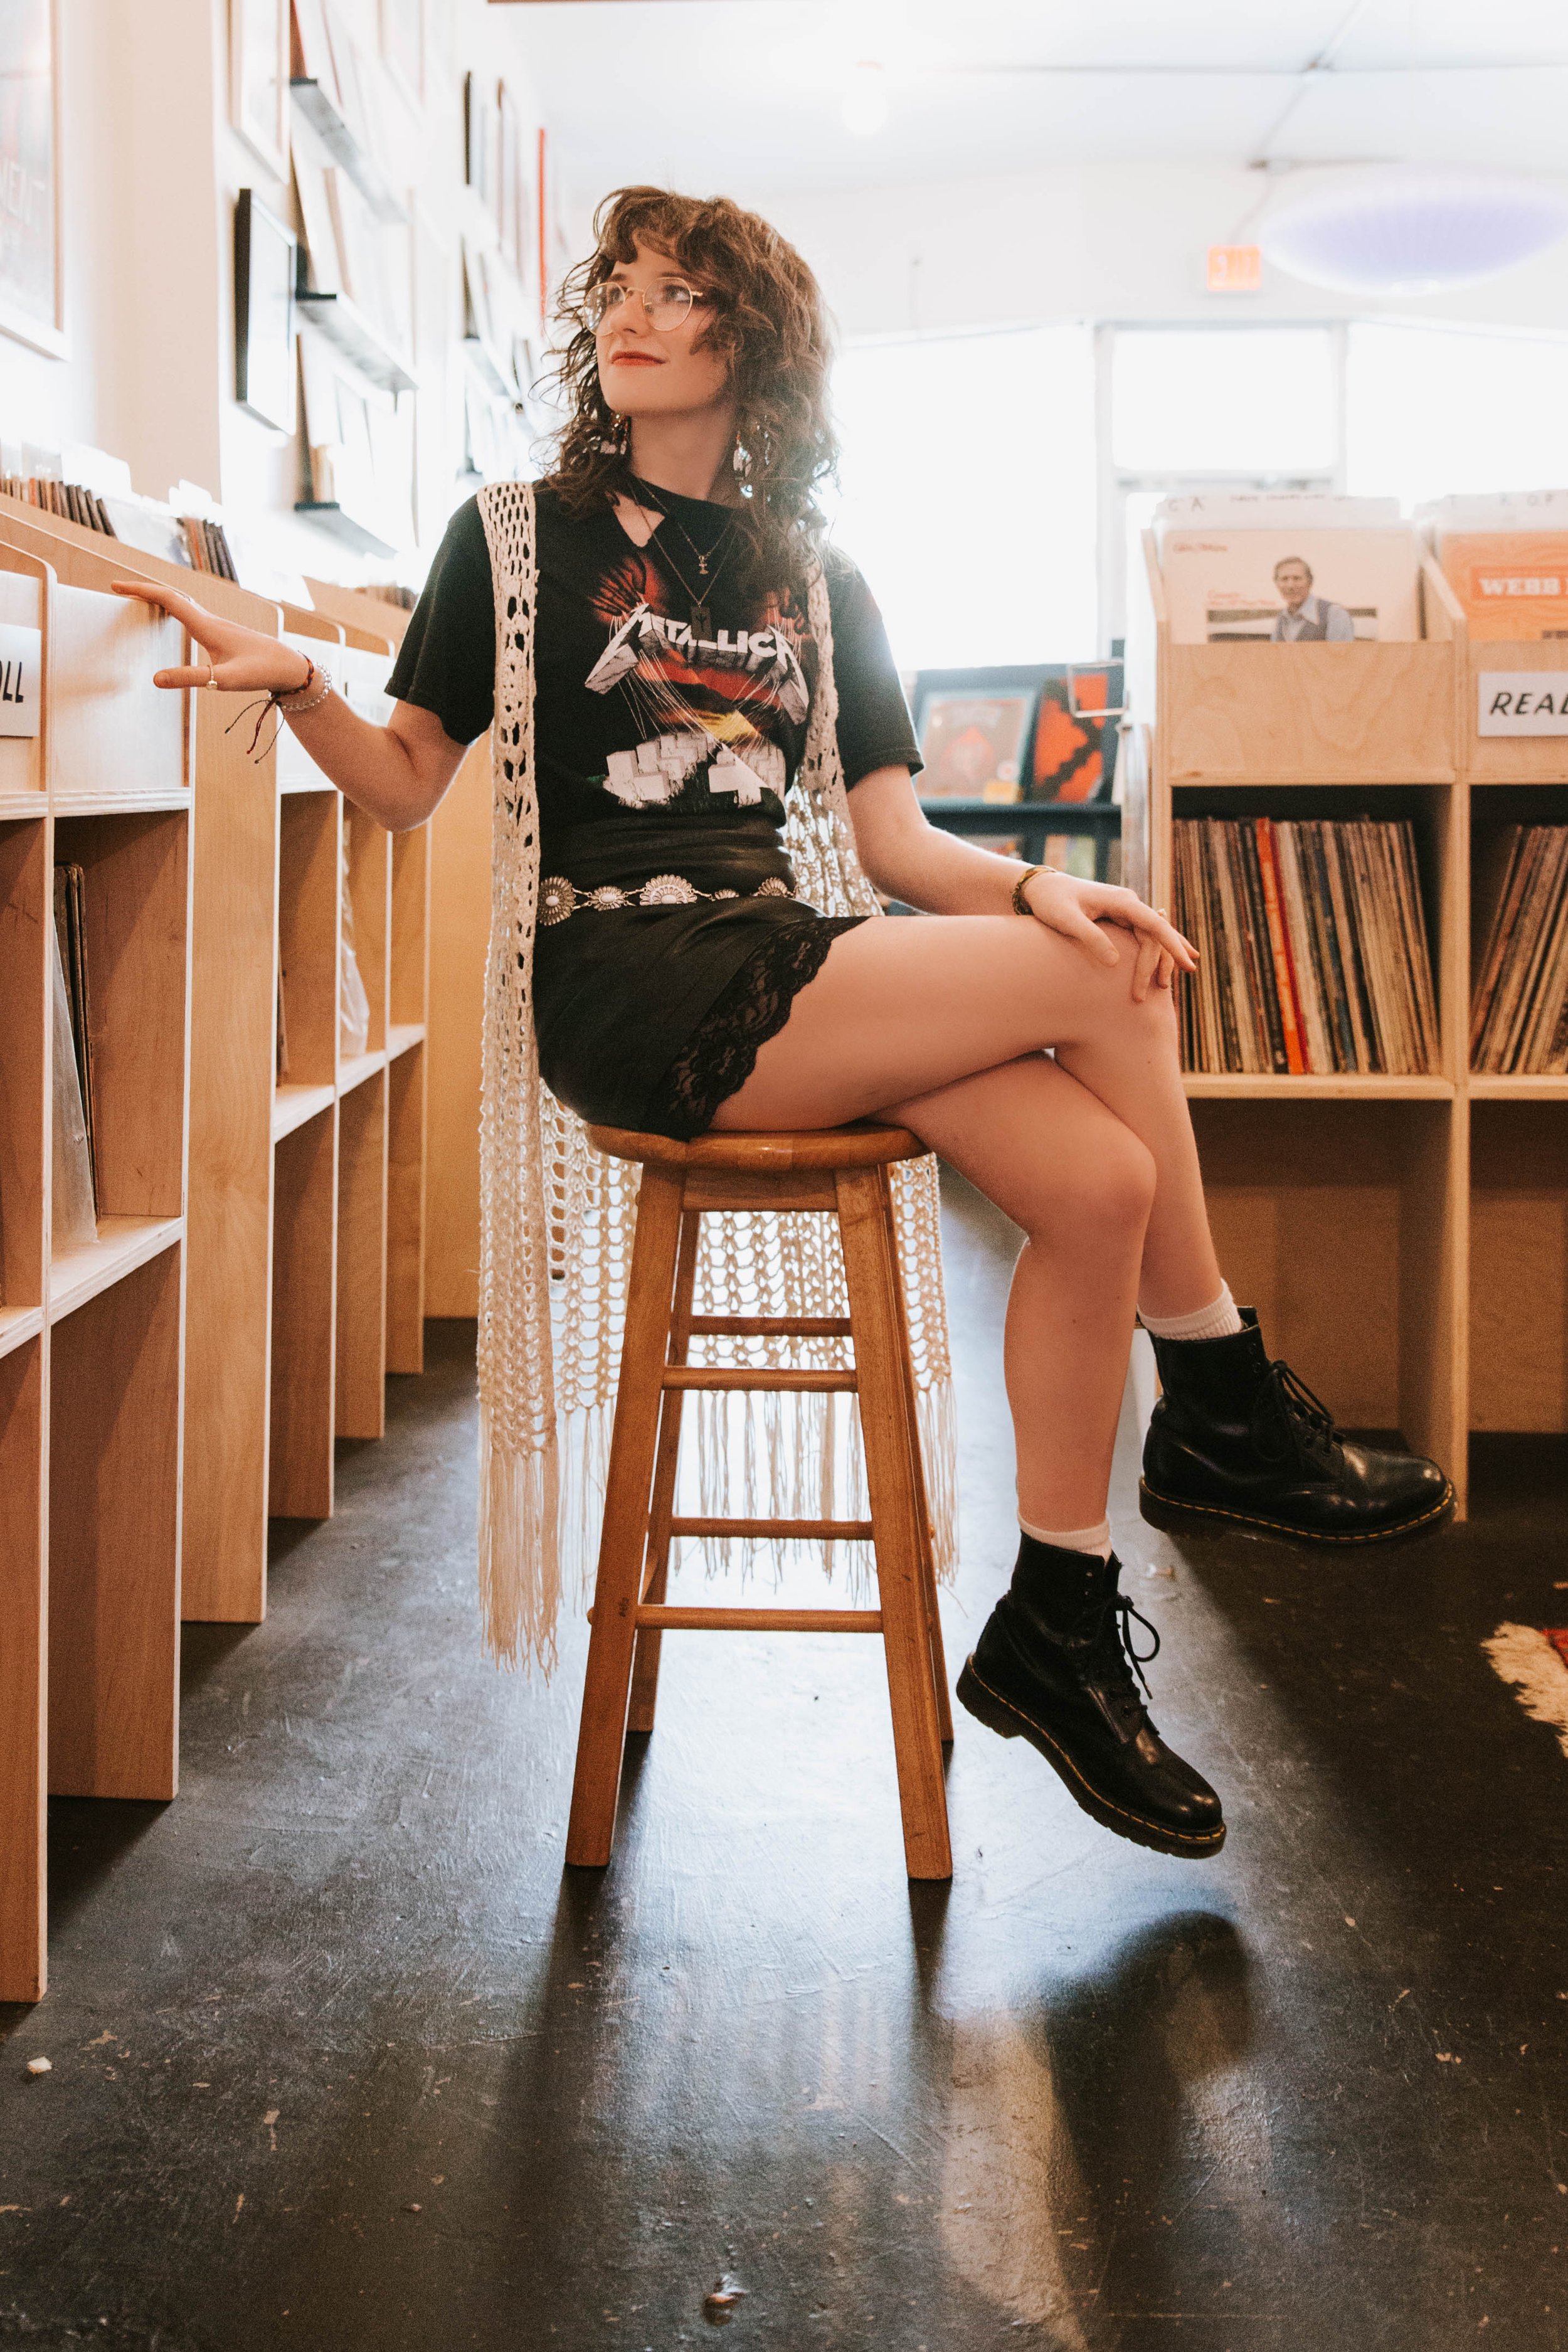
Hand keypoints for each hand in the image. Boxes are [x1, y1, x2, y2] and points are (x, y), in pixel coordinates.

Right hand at [111, 580, 312, 695]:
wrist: (290, 666)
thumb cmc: (261, 671)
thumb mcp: (224, 679)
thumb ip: (190, 678)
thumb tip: (155, 679)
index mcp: (205, 625)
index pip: (166, 599)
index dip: (139, 591)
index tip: (115, 586)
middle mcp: (209, 620)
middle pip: (171, 596)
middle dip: (144, 590)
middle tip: (120, 589)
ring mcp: (217, 625)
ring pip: (183, 602)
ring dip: (159, 596)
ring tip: (139, 597)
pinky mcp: (224, 633)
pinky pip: (192, 613)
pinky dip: (175, 607)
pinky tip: (174, 615)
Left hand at [1020, 869, 1197, 1001]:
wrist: (1041, 888)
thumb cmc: (1050, 902)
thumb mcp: (1066, 920)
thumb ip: (1090, 937)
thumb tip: (1116, 962)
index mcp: (1121, 901)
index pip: (1155, 924)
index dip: (1171, 944)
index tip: (1185, 963)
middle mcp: (1129, 904)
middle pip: (1155, 935)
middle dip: (1160, 962)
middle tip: (1156, 992)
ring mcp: (1126, 911)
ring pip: (1153, 936)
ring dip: (1162, 959)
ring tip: (1168, 984)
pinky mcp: (1120, 918)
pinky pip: (1144, 936)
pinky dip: (1158, 950)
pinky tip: (1172, 960)